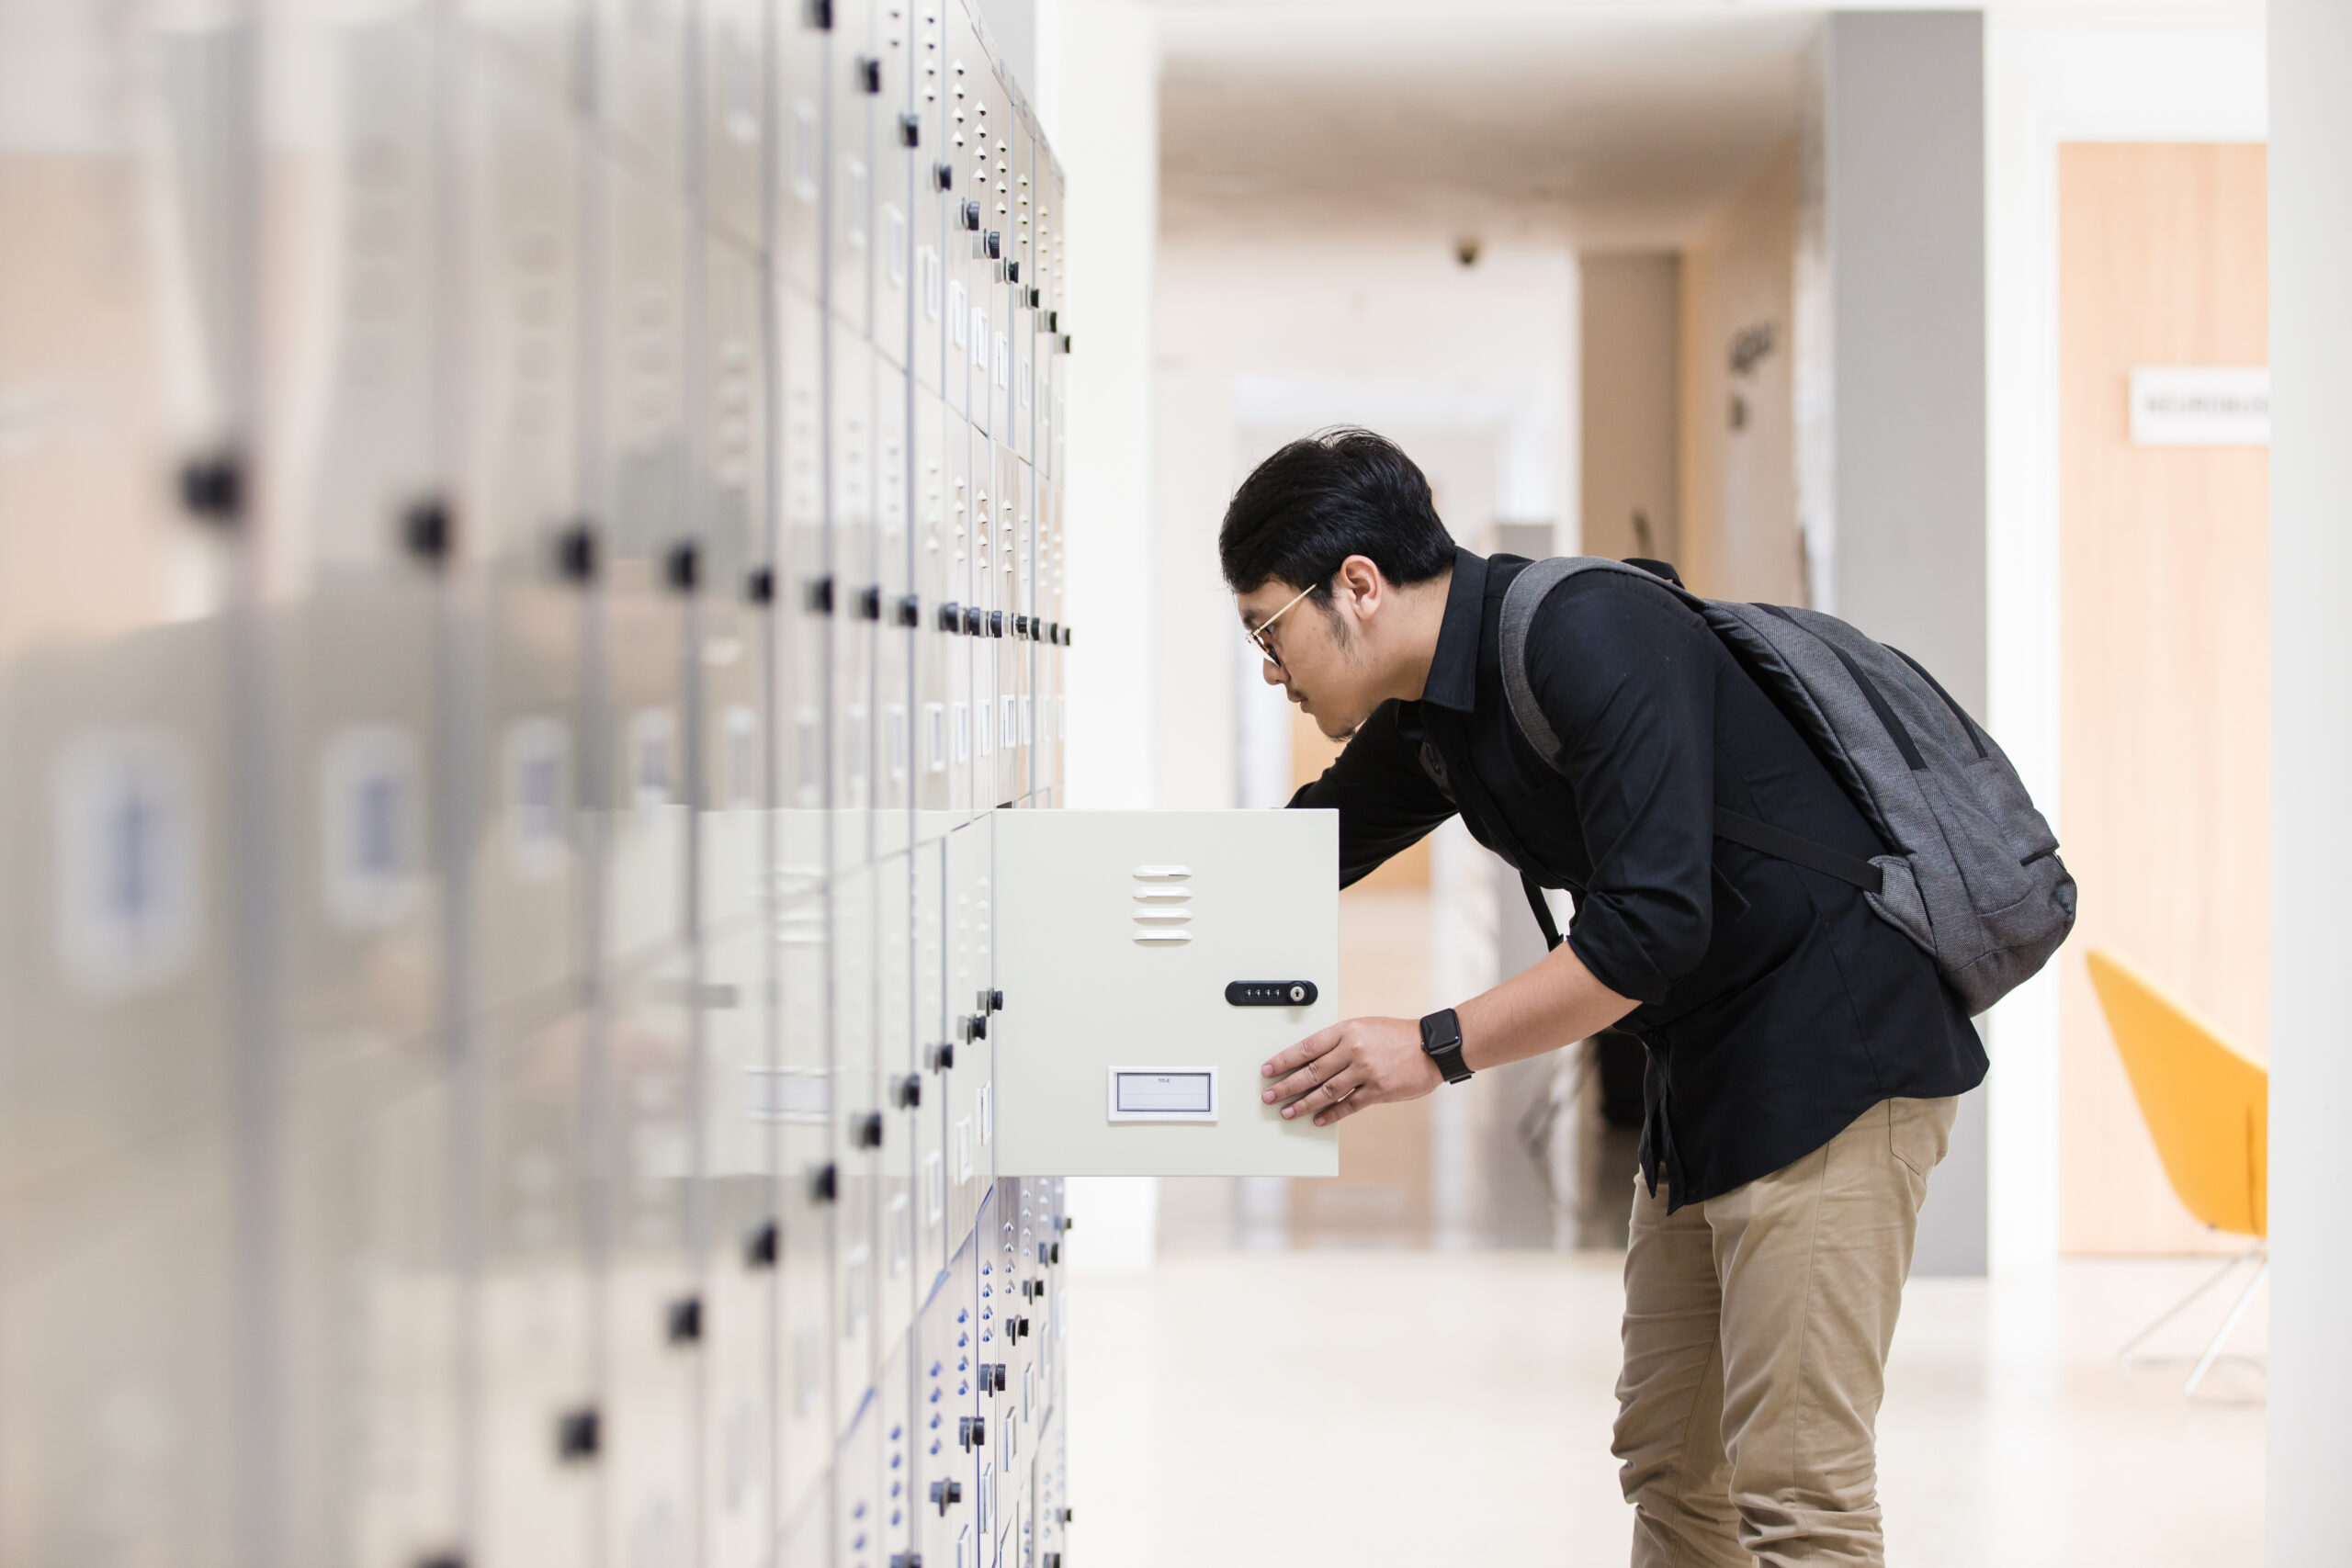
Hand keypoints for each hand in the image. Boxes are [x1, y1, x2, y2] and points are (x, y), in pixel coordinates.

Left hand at [1260, 1016, 1442, 1127]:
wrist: (1432, 1046)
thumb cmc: (1396, 1035)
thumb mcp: (1364, 1027)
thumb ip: (1339, 1042)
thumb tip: (1310, 1061)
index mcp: (1346, 1030)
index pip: (1306, 1047)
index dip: (1283, 1060)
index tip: (1267, 1070)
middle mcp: (1353, 1050)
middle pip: (1311, 1072)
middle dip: (1286, 1086)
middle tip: (1269, 1096)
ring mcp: (1366, 1072)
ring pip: (1326, 1091)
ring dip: (1304, 1104)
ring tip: (1288, 1112)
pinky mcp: (1378, 1091)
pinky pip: (1348, 1105)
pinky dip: (1331, 1114)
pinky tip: (1318, 1120)